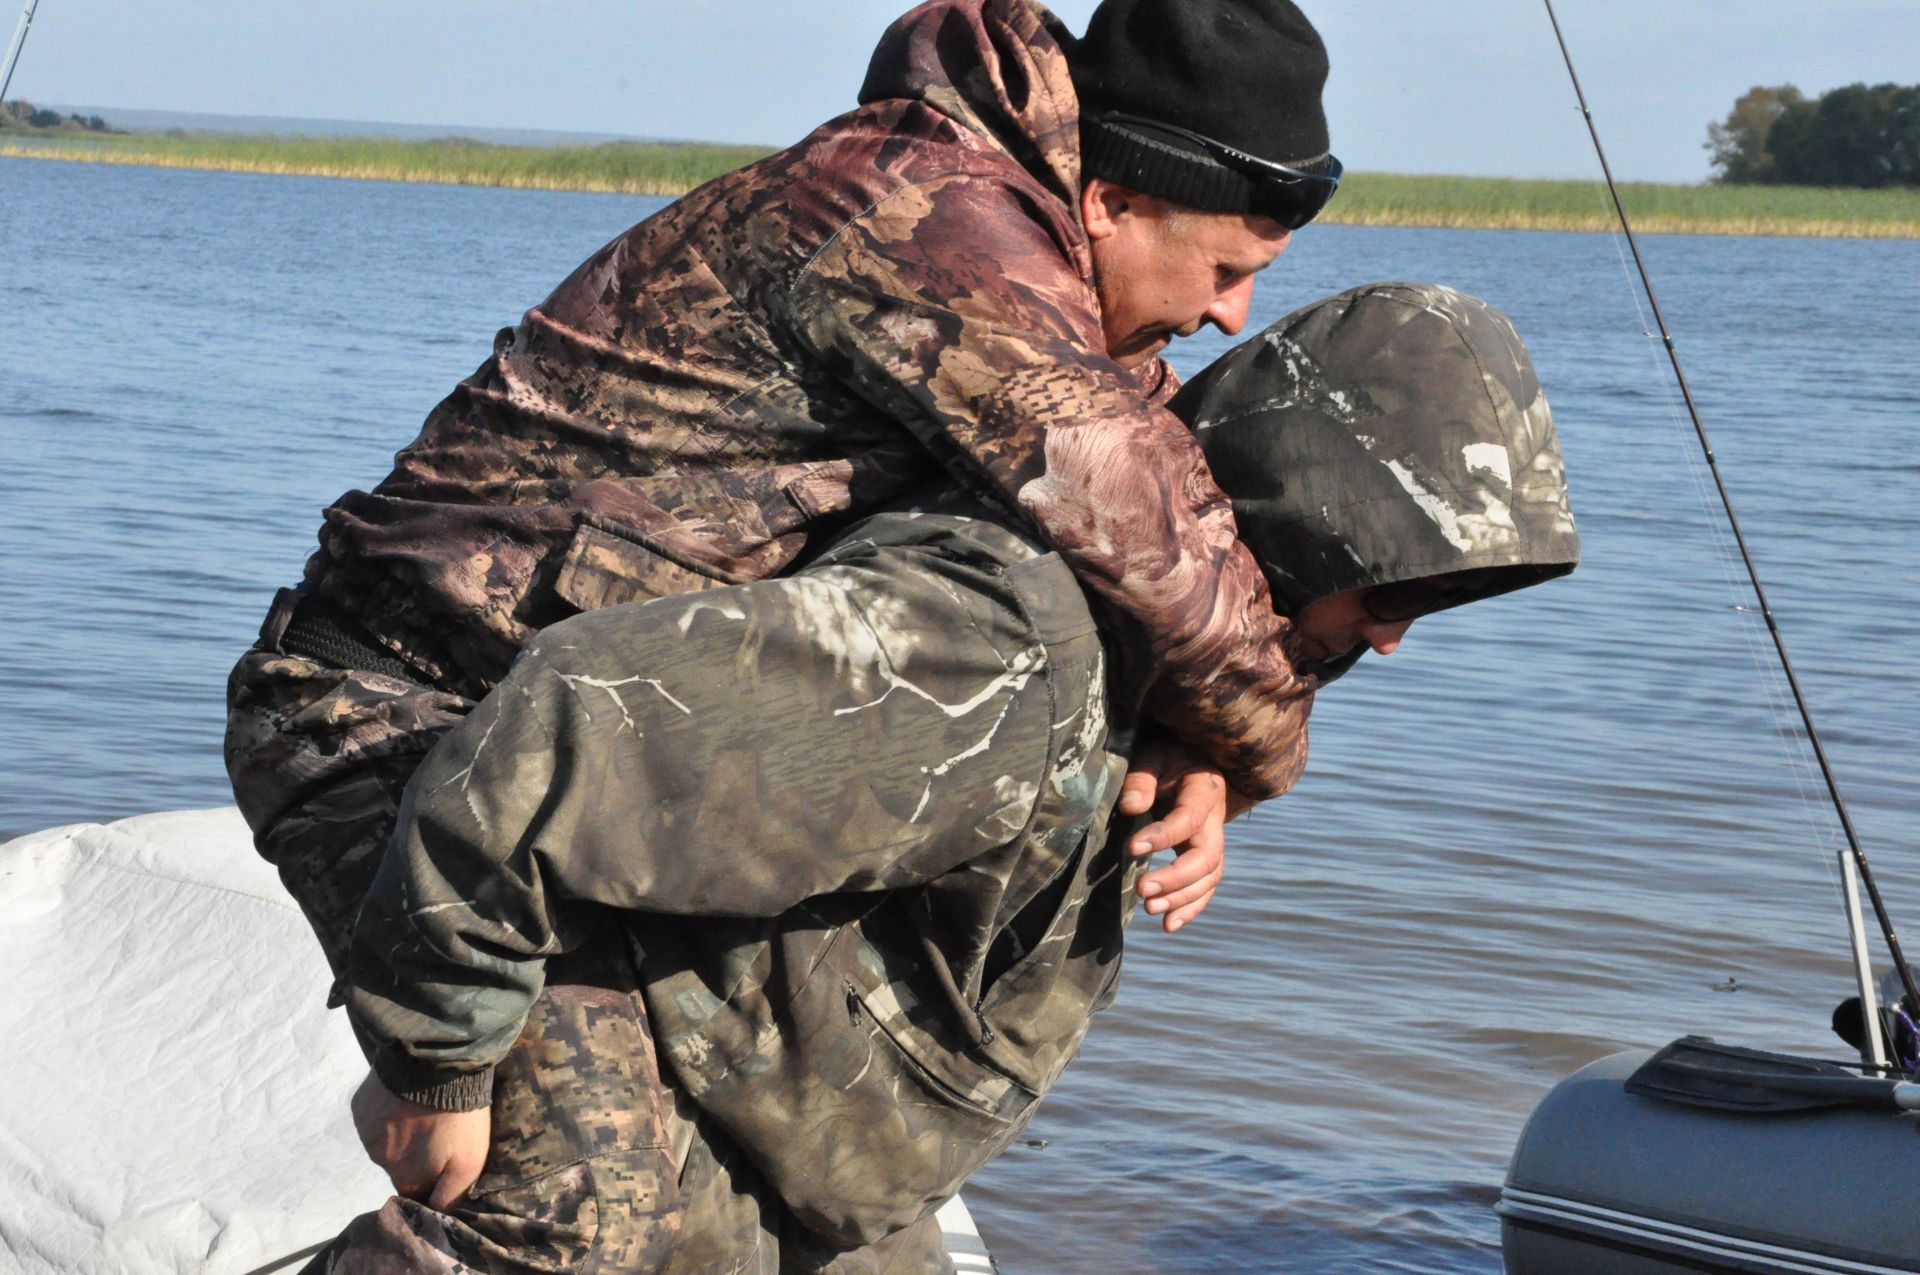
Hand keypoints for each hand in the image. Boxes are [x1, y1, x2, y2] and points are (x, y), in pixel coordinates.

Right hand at [350, 1069, 491, 1210]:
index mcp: (404, 1178)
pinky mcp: (360, 1107)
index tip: (444, 1157)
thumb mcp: (469, 1162)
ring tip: (422, 1109)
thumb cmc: (458, 1117)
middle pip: (399, 1165)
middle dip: (415, 1153)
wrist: (436, 1064)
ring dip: (401, 1131)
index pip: (415, 1190)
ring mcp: (366, 1132)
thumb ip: (450, 1196)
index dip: (431, 1176)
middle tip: (437, 1128)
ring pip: (386, 1140)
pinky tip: (405, 1096)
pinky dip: (387, 1110)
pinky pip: (374, 1116)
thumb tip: (436, 1214)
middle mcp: (379, 1161)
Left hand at [1116, 738, 1255, 933]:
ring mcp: (1213, 840)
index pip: (1189, 819)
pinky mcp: (1203, 855)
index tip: (1130, 848)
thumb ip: (1141, 778)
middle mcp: (1215, 819)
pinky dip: (1190, 908)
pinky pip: (1206, 887)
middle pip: (1208, 857)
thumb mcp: (1152, 754)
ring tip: (1149, 908)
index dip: (1162, 837)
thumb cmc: (1165, 752)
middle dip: (1176, 878)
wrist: (1186, 755)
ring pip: (1209, 877)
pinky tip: (1168, 925)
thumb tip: (1130, 806)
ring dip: (1181, 898)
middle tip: (1142, 890)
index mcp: (1205, 790)